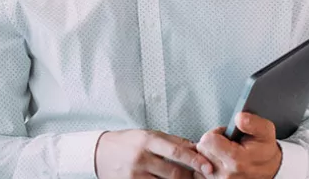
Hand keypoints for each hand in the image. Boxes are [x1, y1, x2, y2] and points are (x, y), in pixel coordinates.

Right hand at [94, 129, 213, 178]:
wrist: (99, 152)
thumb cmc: (127, 142)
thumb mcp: (148, 135)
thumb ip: (173, 141)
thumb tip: (197, 148)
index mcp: (147, 141)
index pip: (176, 151)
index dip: (195, 160)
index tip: (208, 167)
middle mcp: (141, 158)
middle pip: (174, 173)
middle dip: (191, 177)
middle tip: (201, 177)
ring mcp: (135, 174)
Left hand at [195, 113, 282, 178]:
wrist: (269, 170)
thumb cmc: (264, 149)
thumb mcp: (265, 132)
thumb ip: (253, 123)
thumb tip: (239, 117)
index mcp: (236, 160)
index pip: (208, 140)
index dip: (216, 134)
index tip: (227, 136)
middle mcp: (226, 174)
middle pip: (201, 149)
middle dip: (211, 143)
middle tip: (227, 145)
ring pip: (199, 159)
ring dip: (209, 153)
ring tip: (224, 154)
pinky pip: (199, 168)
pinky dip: (206, 163)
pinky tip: (219, 161)